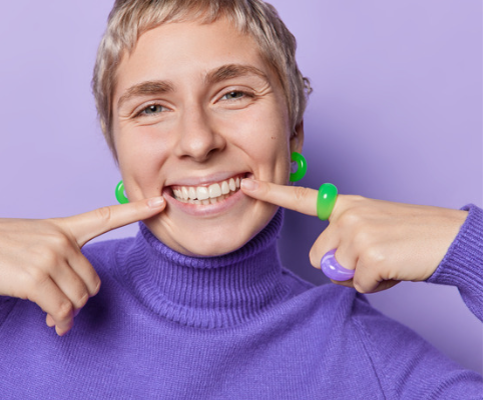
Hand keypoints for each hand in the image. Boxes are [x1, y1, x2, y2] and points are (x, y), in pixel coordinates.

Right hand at [0, 197, 165, 335]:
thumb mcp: (34, 241)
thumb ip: (60, 264)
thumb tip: (71, 307)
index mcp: (63, 227)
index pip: (106, 216)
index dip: (136, 211)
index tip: (160, 203)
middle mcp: (61, 240)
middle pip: (93, 281)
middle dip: (80, 299)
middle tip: (62, 307)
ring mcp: (49, 257)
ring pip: (79, 297)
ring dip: (67, 312)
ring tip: (53, 314)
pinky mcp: (35, 278)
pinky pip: (61, 309)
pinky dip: (58, 320)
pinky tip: (50, 321)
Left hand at [241, 179, 466, 292]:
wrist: (451, 237)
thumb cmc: (411, 235)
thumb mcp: (372, 226)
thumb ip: (344, 237)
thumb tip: (330, 265)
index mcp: (347, 205)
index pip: (303, 198)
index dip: (272, 193)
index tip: (247, 184)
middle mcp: (347, 215)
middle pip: (319, 257)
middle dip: (342, 266)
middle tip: (375, 255)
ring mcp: (357, 233)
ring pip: (338, 273)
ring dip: (362, 275)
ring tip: (388, 259)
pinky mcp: (369, 255)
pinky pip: (359, 285)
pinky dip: (378, 284)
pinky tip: (395, 267)